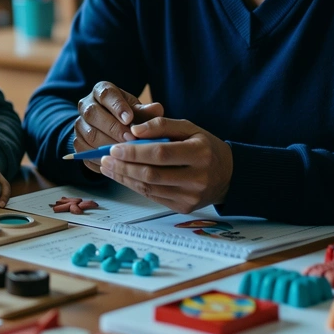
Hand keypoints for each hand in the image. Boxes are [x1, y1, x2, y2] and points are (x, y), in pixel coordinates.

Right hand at [74, 81, 164, 172]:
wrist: (113, 131)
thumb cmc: (130, 118)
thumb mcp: (139, 112)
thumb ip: (146, 111)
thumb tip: (156, 109)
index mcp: (101, 91)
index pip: (105, 94)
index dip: (116, 106)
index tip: (129, 118)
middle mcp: (86, 105)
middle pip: (93, 114)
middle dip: (113, 128)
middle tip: (131, 140)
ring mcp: (80, 124)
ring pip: (89, 134)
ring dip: (108, 144)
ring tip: (126, 153)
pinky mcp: (77, 143)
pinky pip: (85, 151)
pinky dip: (101, 157)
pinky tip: (116, 162)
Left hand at [98, 117, 232, 212]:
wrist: (228, 175)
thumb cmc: (205, 146)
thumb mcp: (189, 128)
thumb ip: (162, 125)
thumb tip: (133, 130)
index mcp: (200, 153)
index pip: (161, 153)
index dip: (134, 152)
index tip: (114, 147)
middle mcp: (197, 178)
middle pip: (152, 174)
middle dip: (124, 167)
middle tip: (105, 159)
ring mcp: (191, 196)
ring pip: (149, 188)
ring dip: (124, 178)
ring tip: (108, 167)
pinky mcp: (184, 208)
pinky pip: (153, 197)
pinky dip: (135, 186)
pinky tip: (123, 177)